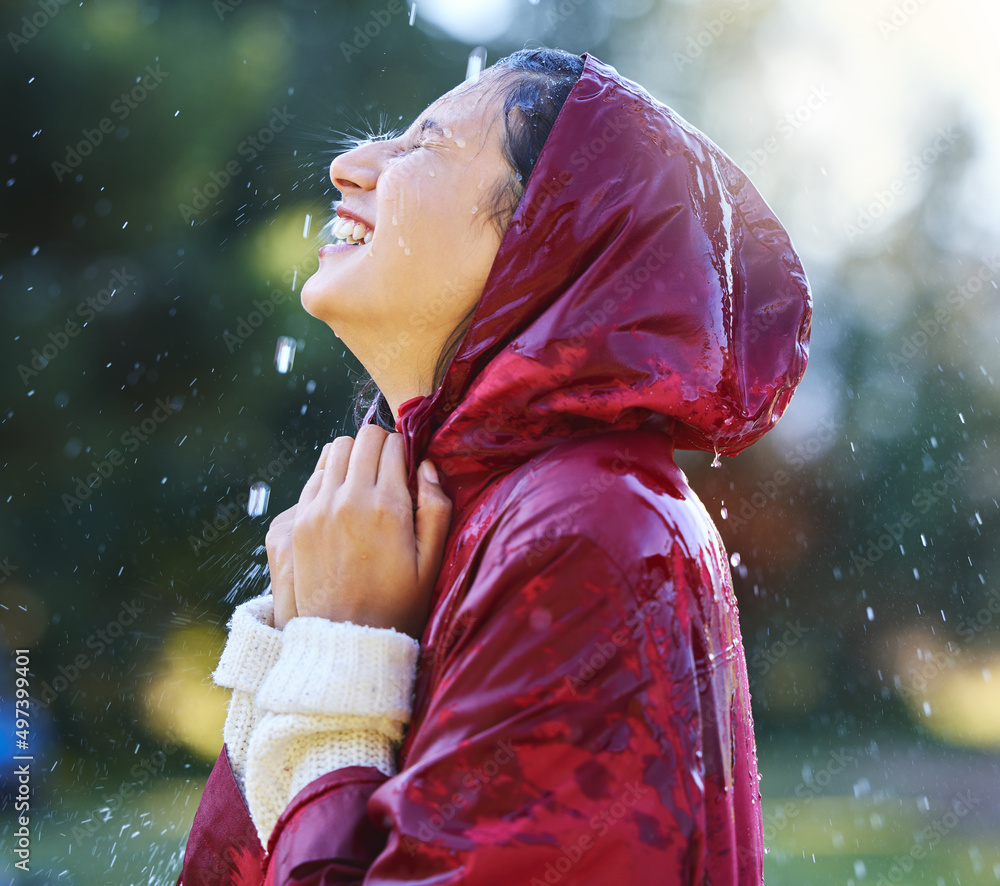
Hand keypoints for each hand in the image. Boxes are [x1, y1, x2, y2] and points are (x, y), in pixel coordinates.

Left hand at [270, 425, 452, 637]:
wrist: (347, 639)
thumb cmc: (398, 604)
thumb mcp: (432, 562)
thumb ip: (437, 509)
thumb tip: (427, 466)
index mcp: (388, 507)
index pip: (394, 445)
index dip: (406, 451)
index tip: (409, 470)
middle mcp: (351, 499)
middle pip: (364, 437)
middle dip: (380, 445)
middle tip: (389, 470)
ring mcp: (320, 508)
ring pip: (336, 448)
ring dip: (354, 455)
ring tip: (365, 480)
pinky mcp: (300, 521)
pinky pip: (315, 474)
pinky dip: (331, 474)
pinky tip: (343, 497)